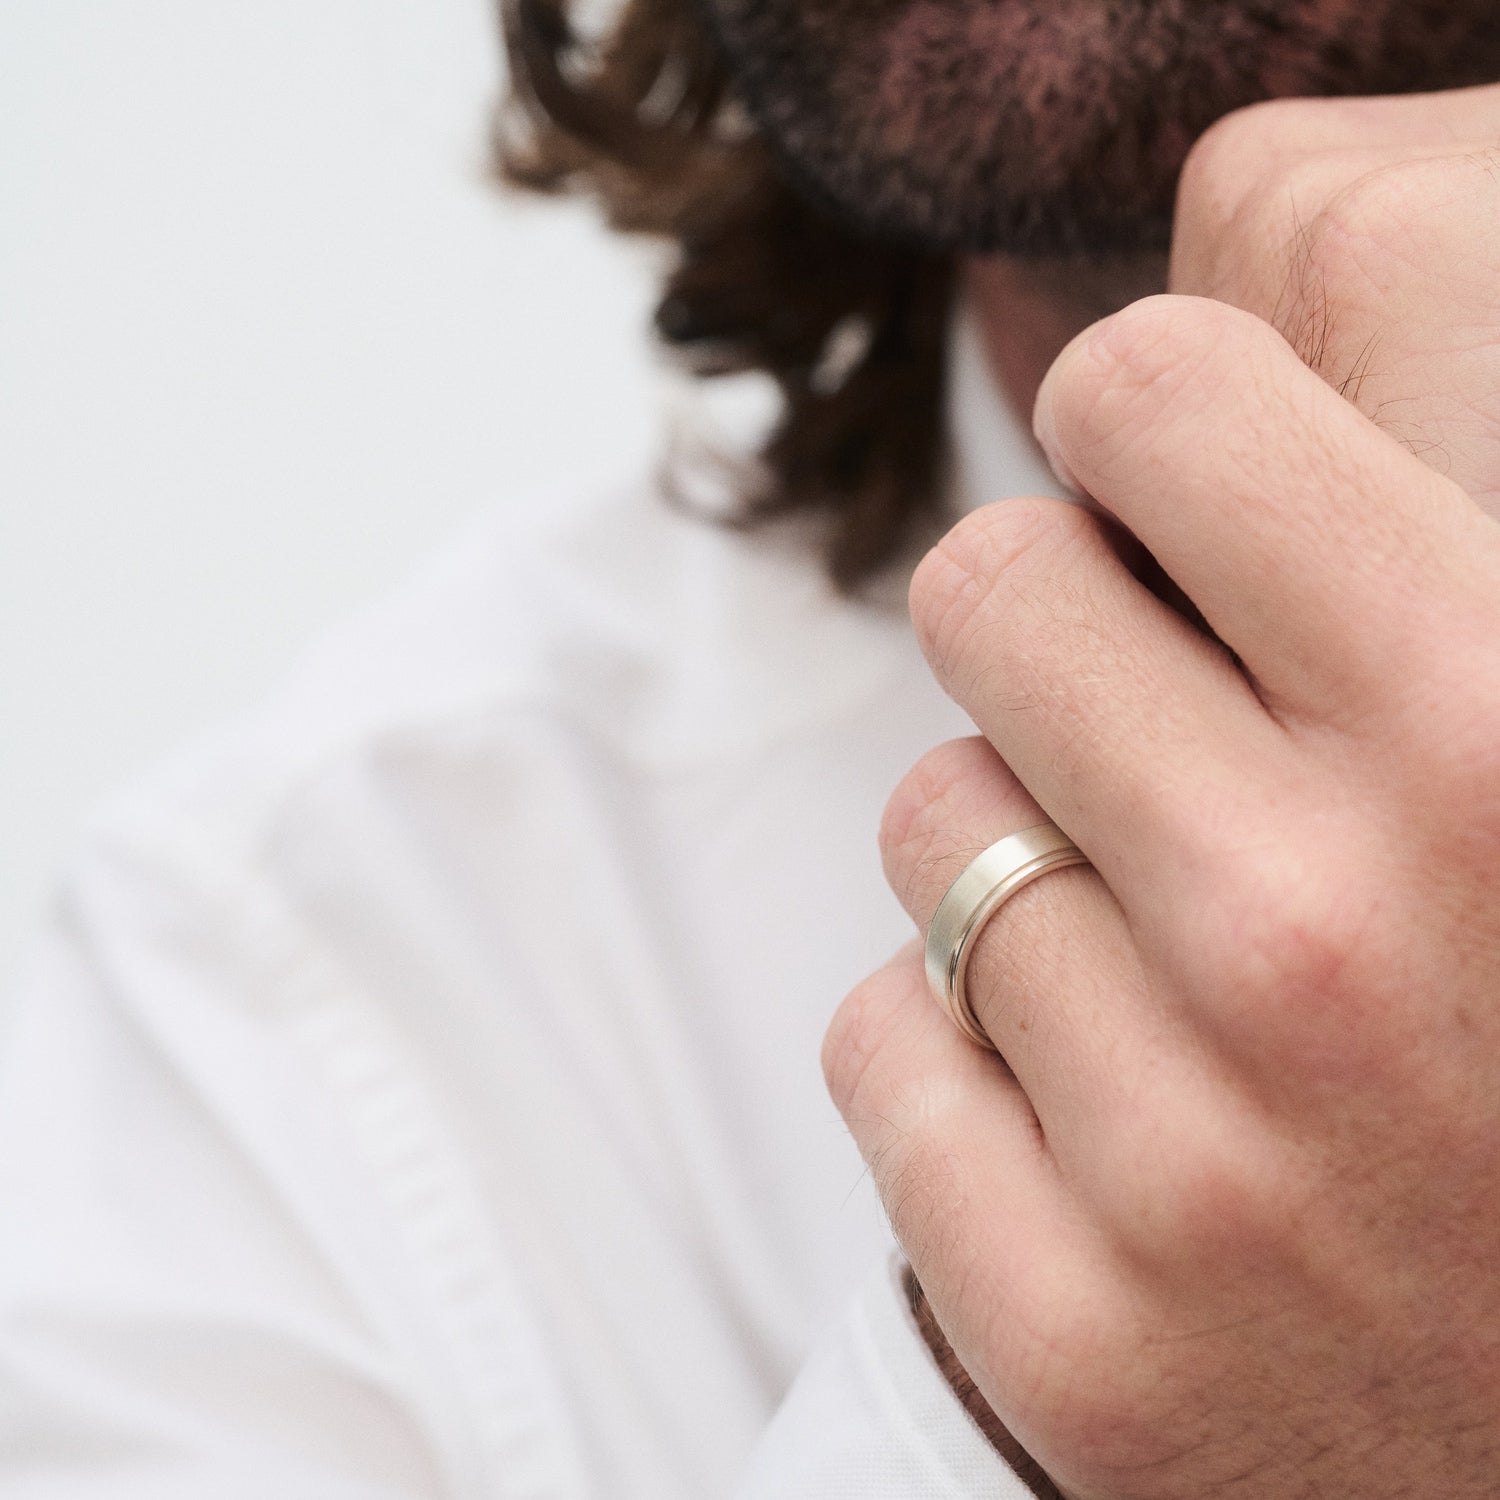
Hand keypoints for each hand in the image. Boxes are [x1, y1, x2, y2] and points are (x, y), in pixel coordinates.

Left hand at [825, 88, 1499, 1499]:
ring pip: (932, 822)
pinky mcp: (1080, 1335)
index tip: (1172, 472)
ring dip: (1026, 861)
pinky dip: (960, 1057)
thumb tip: (1164, 373)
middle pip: (992, 583)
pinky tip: (1114, 1118)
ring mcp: (1202, 1158)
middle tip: (1166, 728)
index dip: (1153, 417)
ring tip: (1192, 964)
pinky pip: (879, 1043)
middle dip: (1065, 629)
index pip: (1158, 383)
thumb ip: (1399, 534)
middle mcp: (1348, 934)